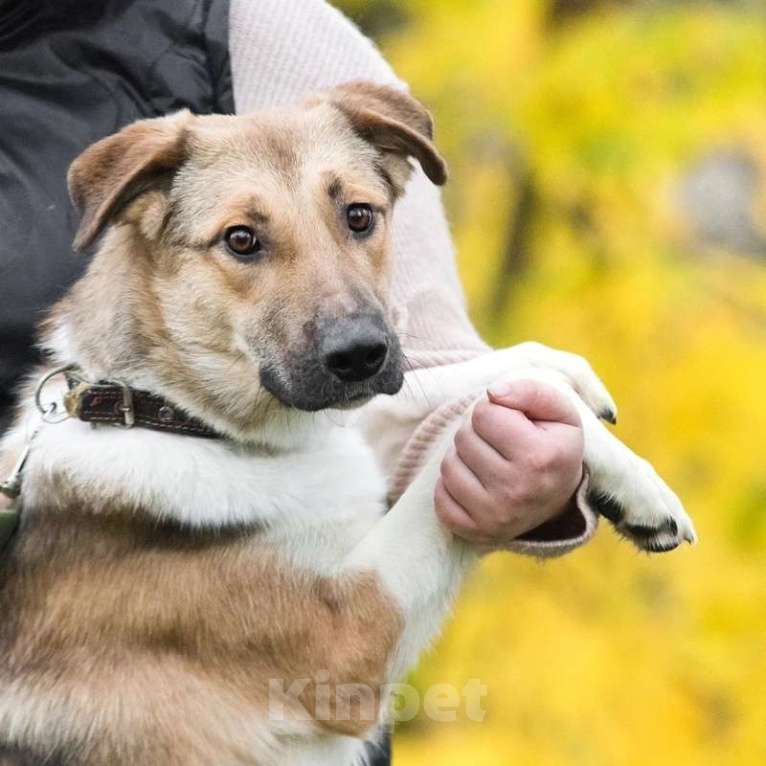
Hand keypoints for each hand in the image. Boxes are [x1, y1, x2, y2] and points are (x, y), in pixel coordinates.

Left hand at [434, 379, 584, 547]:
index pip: (484, 413)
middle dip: (477, 433)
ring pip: (448, 465)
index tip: (513, 424)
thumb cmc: (553, 447)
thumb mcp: (558, 413)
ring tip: (488, 461)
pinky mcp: (475, 531)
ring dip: (463, 457)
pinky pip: (440, 496)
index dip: (495, 411)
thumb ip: (530, 390)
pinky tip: (476, 483)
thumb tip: (493, 393)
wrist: (559, 501)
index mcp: (540, 457)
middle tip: (500, 444)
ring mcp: (495, 516)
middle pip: (464, 437)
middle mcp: (518, 490)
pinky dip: (452, 485)